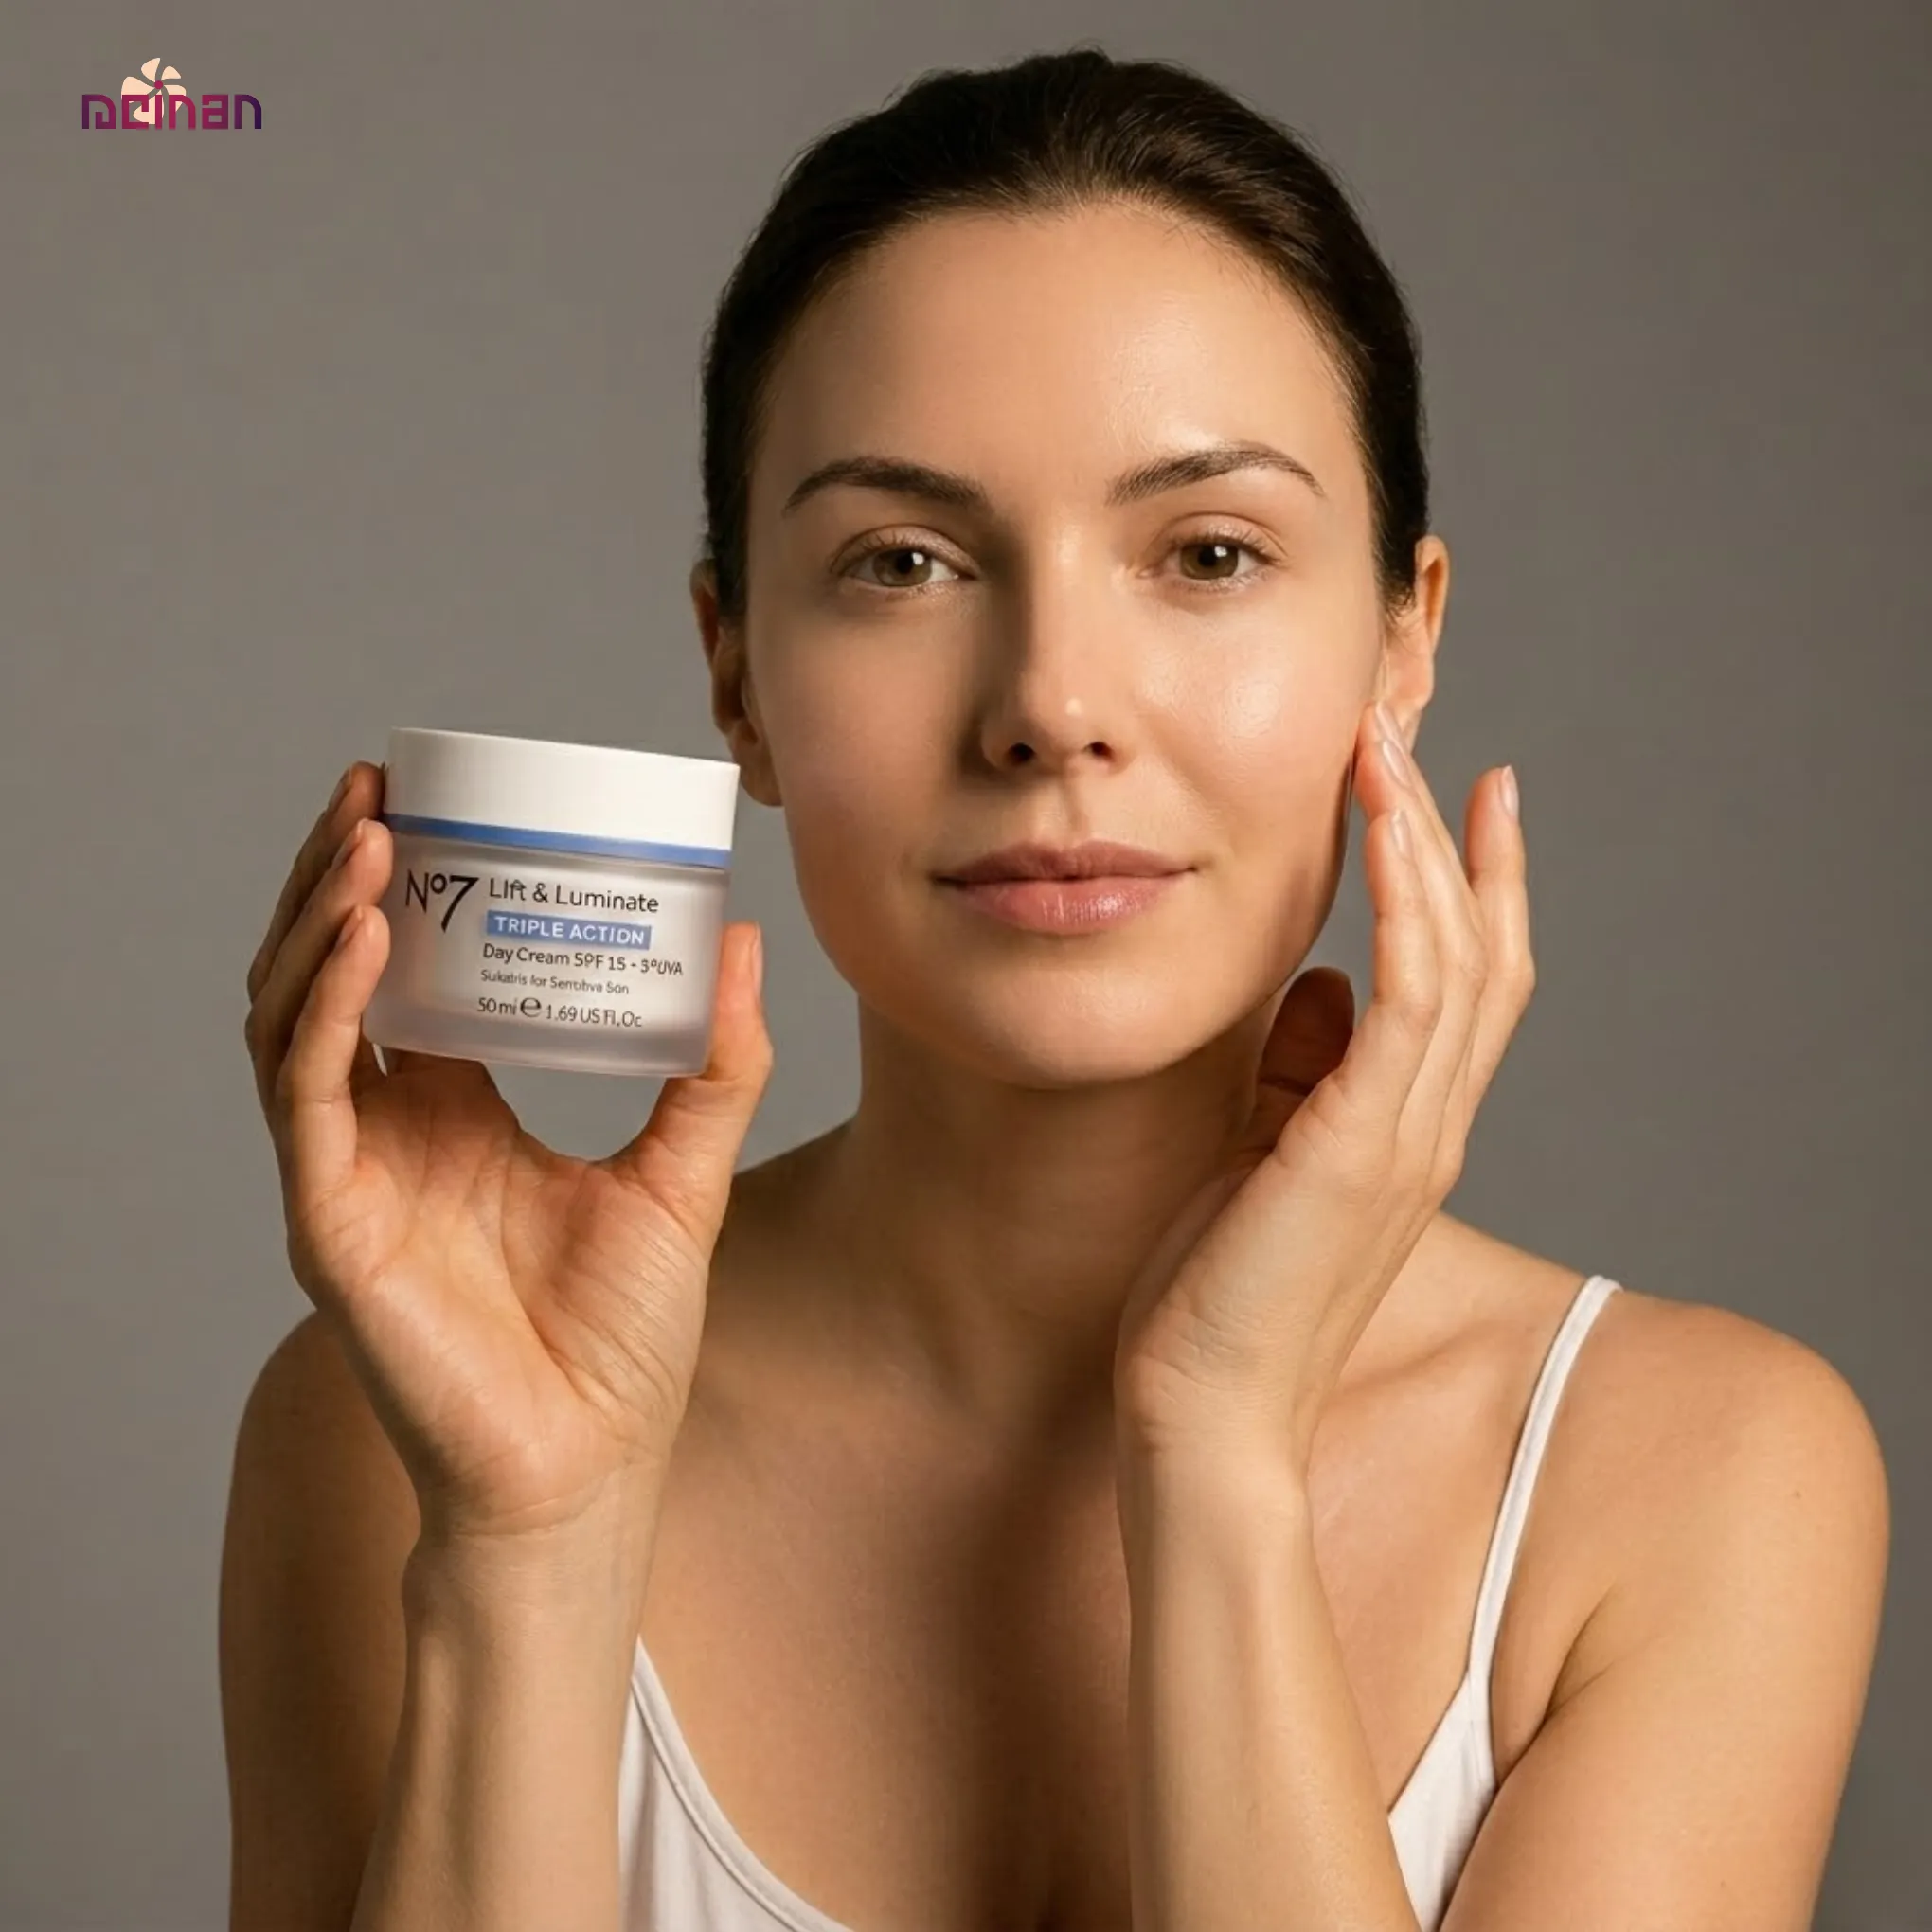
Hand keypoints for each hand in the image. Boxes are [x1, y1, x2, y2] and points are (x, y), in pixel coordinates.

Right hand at [243, 761, 772, 1549]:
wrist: (590, 1468)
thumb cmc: (622, 1341)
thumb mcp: (684, 1171)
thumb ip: (716, 1062)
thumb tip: (741, 941)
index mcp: (455, 1113)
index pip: (404, 973)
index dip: (400, 887)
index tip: (425, 798)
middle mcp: (387, 1132)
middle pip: (330, 974)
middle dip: (338, 876)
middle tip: (374, 786)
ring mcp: (346, 1175)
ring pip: (291, 1017)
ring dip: (316, 921)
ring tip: (362, 836)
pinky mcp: (327, 1221)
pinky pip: (304, 1094)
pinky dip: (323, 1008)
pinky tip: (360, 938)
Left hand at [1111, 698, 1531, 1473]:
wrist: (1201, 1406)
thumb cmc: (1215, 1287)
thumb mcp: (1263, 1150)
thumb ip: (1301, 1068)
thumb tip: (1315, 984)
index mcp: (1408, 1126)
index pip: (1472, 978)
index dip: (1480, 878)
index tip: (1468, 785)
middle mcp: (1431, 1124)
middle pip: (1481, 945)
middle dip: (1452, 828)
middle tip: (1413, 723)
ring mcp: (1409, 1136)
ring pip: (1456, 954)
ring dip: (1425, 839)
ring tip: (1387, 741)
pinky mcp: (1363, 1145)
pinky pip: (1409, 998)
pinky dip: (1405, 904)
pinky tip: (1379, 827)